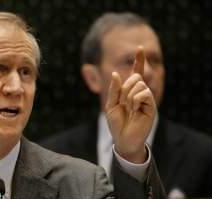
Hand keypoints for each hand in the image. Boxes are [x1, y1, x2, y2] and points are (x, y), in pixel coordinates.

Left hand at [105, 46, 156, 162]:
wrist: (123, 139)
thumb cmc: (116, 123)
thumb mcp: (111, 105)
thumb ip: (114, 89)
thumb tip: (117, 73)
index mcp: (130, 91)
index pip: (136, 73)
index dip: (139, 61)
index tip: (140, 48)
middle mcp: (140, 93)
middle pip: (135, 77)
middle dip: (125, 88)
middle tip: (123, 102)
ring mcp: (146, 99)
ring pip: (139, 84)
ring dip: (129, 96)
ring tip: (129, 109)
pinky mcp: (151, 106)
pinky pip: (143, 93)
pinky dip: (135, 100)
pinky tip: (135, 110)